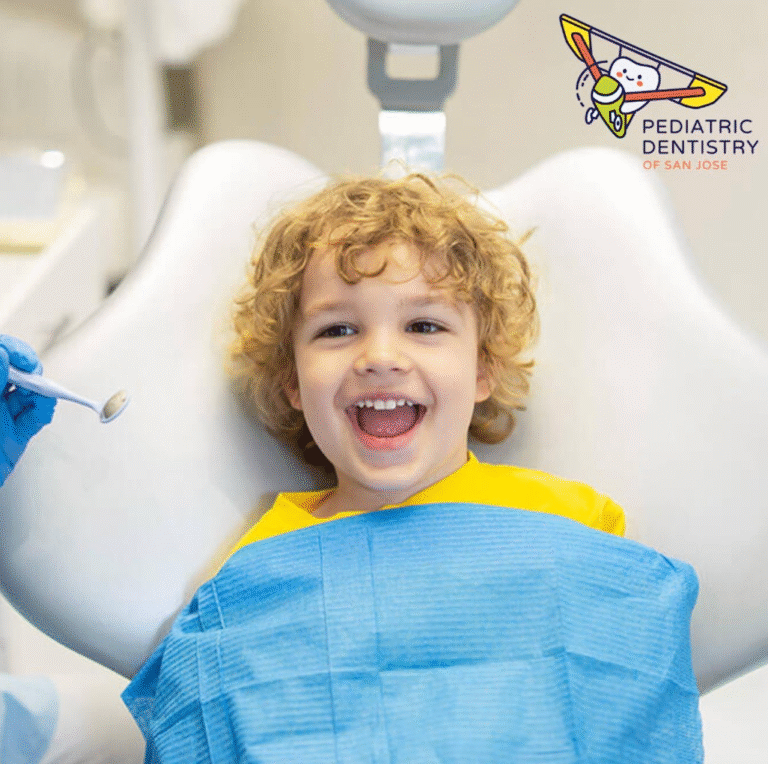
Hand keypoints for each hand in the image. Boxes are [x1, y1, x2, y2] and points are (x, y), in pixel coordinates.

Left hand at [1, 335, 55, 485]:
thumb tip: (2, 354)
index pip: (1, 356)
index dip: (12, 351)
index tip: (22, 359)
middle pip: (17, 374)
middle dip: (30, 373)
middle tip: (34, 377)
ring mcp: (2, 416)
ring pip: (29, 395)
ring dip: (40, 394)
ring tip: (42, 397)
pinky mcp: (14, 435)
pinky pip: (34, 418)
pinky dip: (42, 413)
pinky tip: (41, 411)